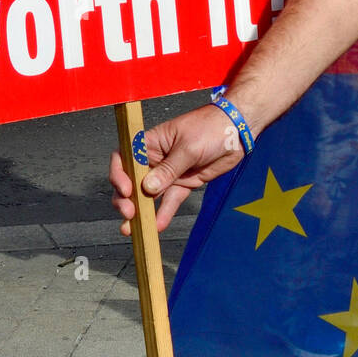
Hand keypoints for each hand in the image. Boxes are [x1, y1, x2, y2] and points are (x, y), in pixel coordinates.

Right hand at [109, 103, 247, 234]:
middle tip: (129, 213)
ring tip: (133, 229)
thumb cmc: (211, 127)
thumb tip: (147, 188)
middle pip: (132, 180)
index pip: (125, 157)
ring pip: (149, 195)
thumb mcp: (189, 147)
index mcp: (151, 142)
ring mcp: (169, 172)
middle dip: (126, 198)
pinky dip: (164, 213)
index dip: (120, 174)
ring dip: (141, 211)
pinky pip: (170, 201)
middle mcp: (156, 158)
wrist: (237, 131)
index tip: (126, 190)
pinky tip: (157, 226)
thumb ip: (169, 169)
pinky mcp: (184, 183)